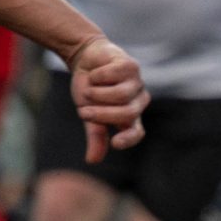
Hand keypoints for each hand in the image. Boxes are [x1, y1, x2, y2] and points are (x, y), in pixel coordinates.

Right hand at [67, 35, 148, 160]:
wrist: (85, 58)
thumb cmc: (89, 88)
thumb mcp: (89, 114)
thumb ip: (95, 135)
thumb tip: (93, 161)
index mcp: (130, 116)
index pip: (137, 132)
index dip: (129, 138)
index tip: (115, 143)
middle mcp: (137, 100)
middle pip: (127, 113)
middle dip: (102, 114)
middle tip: (83, 111)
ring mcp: (136, 82)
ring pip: (121, 95)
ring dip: (97, 94)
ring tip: (88, 89)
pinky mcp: (130, 65)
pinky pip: (114, 75)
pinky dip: (98, 76)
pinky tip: (95, 73)